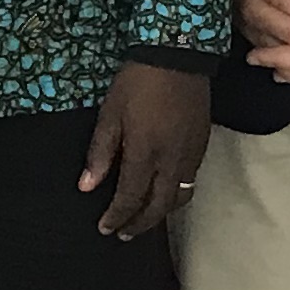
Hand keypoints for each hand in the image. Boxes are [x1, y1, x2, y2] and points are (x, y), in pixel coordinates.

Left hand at [78, 60, 213, 239]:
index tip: (105, 228)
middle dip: (139, 224)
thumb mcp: (110, 114)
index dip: (117, 217)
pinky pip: (190, 181)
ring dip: (160, 214)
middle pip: (158, 206)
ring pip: (178, 198)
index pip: (131, 198)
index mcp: (146, 154)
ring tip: (143, 220)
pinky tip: (164, 193)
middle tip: (123, 234)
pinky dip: (175, 196)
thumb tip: (86, 186)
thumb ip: (100, 153)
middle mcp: (172, 161)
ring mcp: (191, 155)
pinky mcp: (202, 145)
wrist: (178, 55)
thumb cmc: (137, 83)